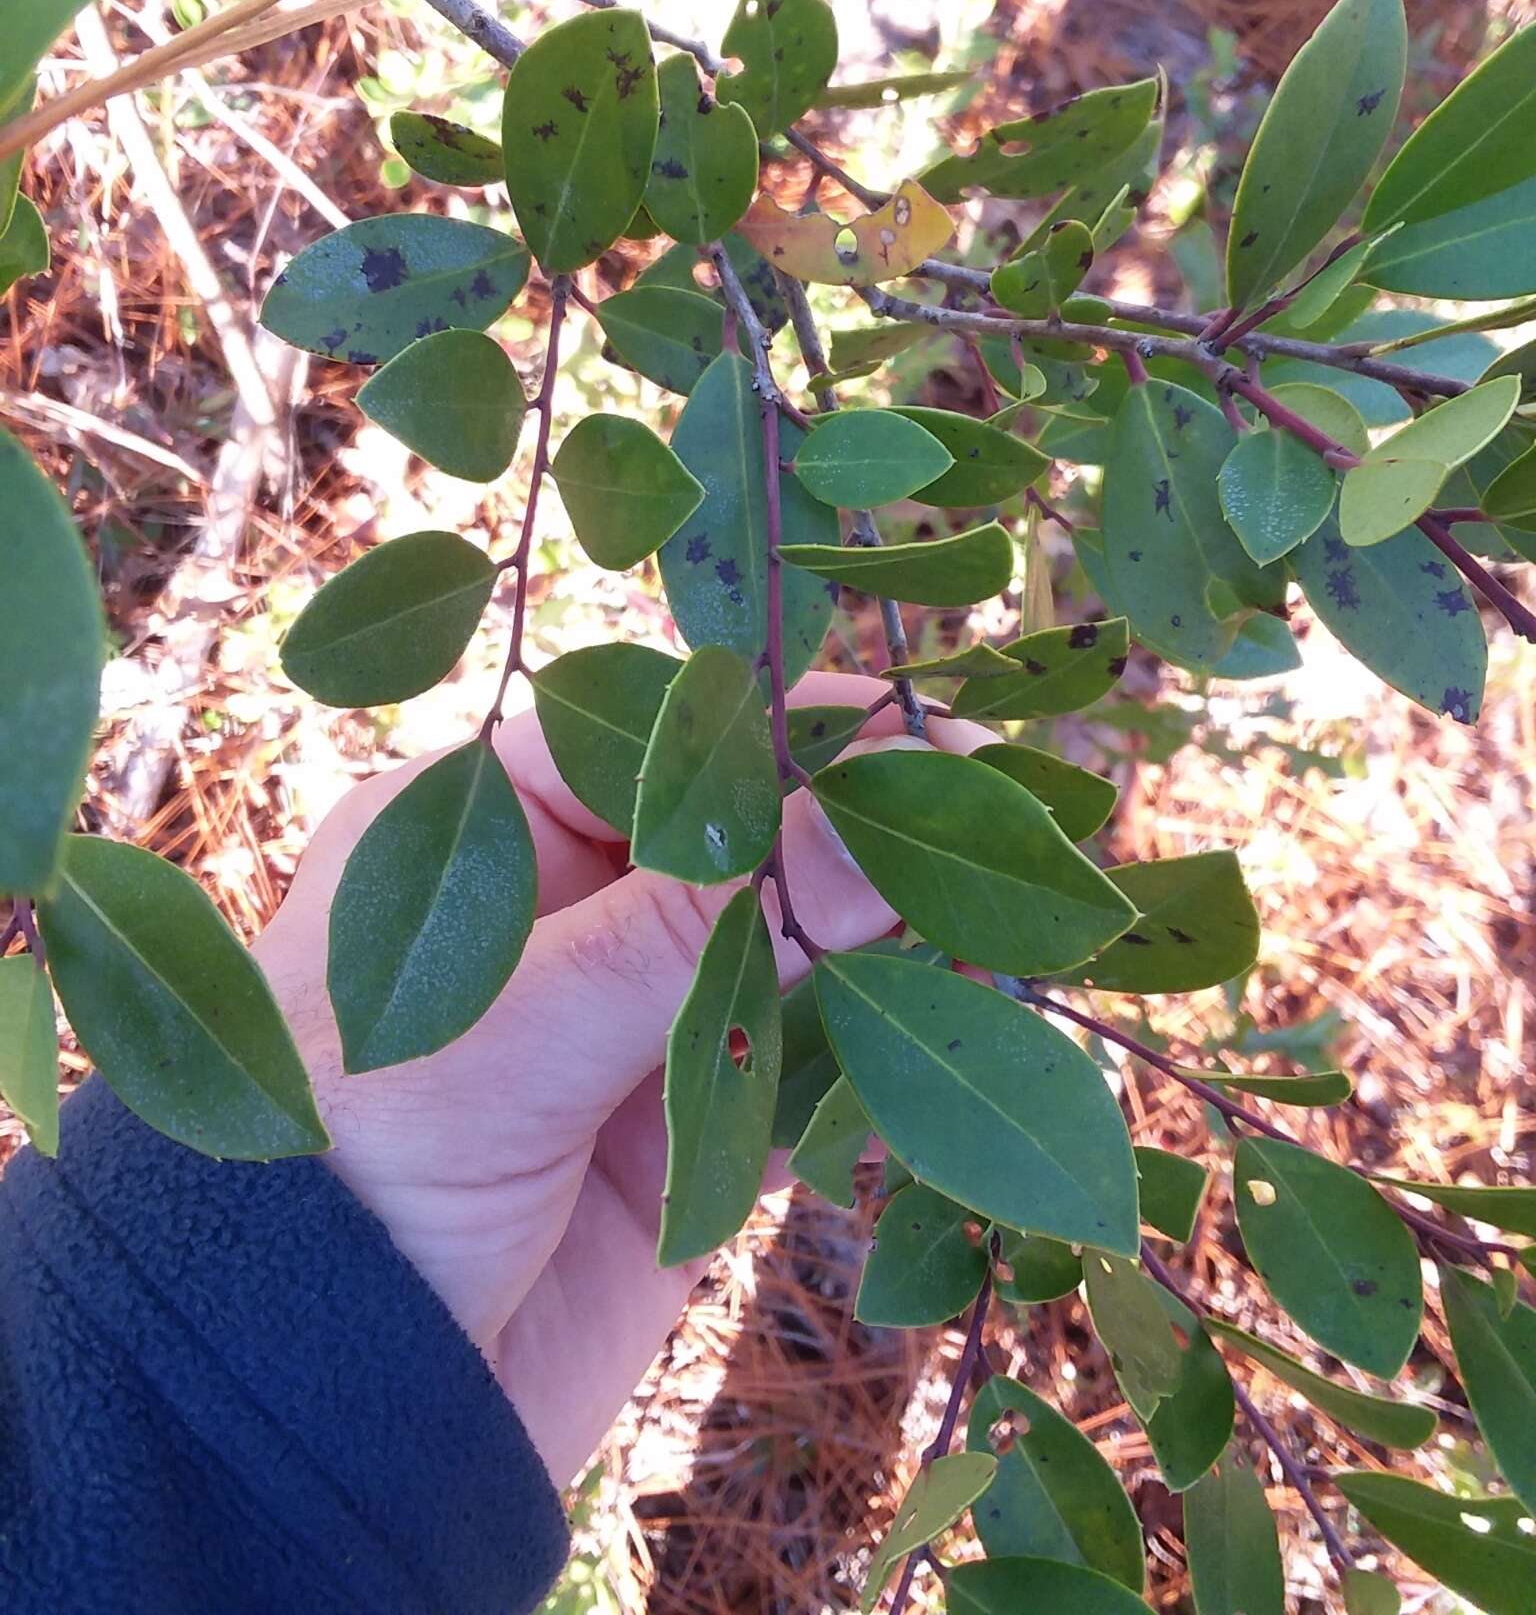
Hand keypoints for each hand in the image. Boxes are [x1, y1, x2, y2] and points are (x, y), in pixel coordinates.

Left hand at [253, 674, 983, 1487]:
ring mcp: (622, 1028)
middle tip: (989, 816)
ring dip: (880, 941)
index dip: (781, 729)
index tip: (913, 724)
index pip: (647, 738)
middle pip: (734, 841)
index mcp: (472, 834)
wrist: (318, 1424)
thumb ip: (704, 923)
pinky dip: (871, 1055)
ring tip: (998, 924)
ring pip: (782, 951)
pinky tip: (955, 1022)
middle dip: (849, 831)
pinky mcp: (679, 1140)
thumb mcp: (520, 1028)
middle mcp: (555, 917)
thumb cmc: (358, 1177)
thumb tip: (884, 809)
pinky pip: (797, 1072)